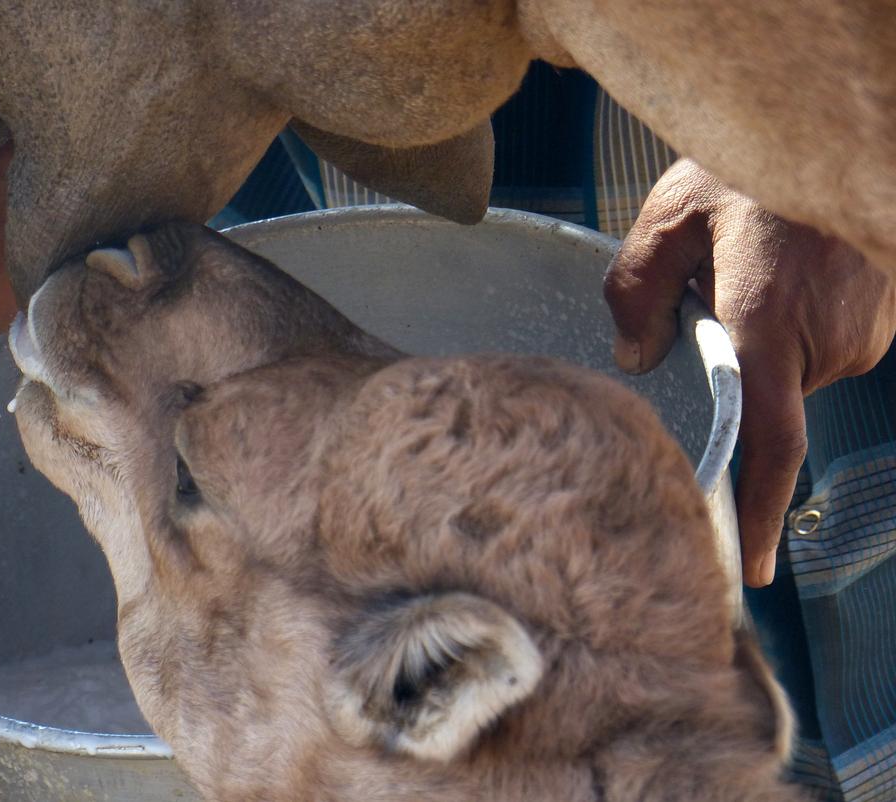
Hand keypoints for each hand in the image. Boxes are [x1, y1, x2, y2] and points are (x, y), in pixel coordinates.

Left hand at [603, 158, 895, 586]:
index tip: (748, 571)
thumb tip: (635, 358)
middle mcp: (827, 340)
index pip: (768, 445)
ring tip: (753, 264)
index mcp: (770, 323)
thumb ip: (636, 293)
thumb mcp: (669, 217)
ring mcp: (866, 332)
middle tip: (710, 286)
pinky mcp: (882, 320)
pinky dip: (793, 321)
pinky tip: (785, 268)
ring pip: (792, 370)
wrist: (834, 124)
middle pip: (762, 398)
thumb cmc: (751, 163)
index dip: (755, 514)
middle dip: (731, 363)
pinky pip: (821, 345)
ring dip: (763, 335)